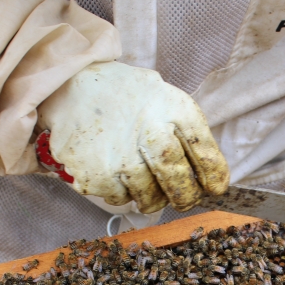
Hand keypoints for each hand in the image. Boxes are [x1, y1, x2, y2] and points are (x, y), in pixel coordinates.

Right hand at [37, 62, 228, 212]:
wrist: (69, 85)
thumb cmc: (124, 96)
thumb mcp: (161, 96)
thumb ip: (184, 130)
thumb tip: (212, 175)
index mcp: (171, 108)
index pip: (203, 150)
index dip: (213, 173)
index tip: (215, 187)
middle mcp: (149, 132)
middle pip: (178, 181)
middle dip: (186, 196)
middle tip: (185, 199)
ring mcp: (121, 158)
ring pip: (150, 198)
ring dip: (151, 197)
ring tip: (141, 177)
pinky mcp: (96, 177)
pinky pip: (120, 199)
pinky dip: (121, 192)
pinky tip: (113, 170)